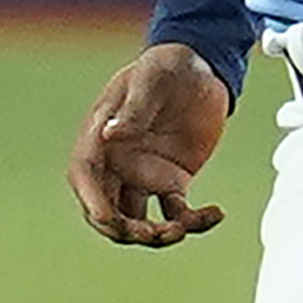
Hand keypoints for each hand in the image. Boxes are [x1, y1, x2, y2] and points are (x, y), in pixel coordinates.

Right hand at [68, 42, 235, 246]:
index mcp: (99, 141)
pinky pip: (177, 213)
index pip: (86, 181)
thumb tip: (109, 134)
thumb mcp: (150, 82)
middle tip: (160, 232)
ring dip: (157, 235)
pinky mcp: (172, 182)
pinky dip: (193, 222)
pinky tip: (216, 213)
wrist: (199, 67)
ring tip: (185, 228)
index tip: (114, 222)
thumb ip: (132, 111)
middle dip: (128, 231)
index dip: (96, 206)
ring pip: (139, 222)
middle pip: (109, 213)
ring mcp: (143, 177)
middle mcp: (115, 166)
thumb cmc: (165, 67)